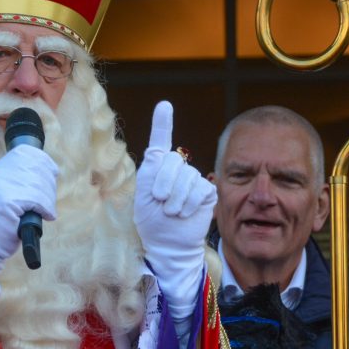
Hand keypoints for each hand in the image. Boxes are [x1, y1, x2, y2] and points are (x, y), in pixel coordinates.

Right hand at [0, 145, 57, 308]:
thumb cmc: (0, 224)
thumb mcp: (6, 194)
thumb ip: (21, 180)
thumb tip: (50, 170)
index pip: (27, 153)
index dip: (44, 163)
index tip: (52, 175)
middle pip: (37, 168)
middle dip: (49, 186)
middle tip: (49, 202)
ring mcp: (1, 187)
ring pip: (39, 184)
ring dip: (48, 200)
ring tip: (47, 211)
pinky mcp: (7, 202)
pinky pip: (37, 199)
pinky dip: (46, 209)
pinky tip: (46, 215)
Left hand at [134, 101, 216, 319]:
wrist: (168, 243)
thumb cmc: (151, 221)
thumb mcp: (142, 196)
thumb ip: (150, 172)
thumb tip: (158, 151)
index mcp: (156, 167)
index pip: (161, 140)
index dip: (163, 123)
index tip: (165, 105)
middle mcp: (176, 169)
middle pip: (173, 161)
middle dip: (164, 182)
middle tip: (159, 201)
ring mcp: (193, 179)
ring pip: (187, 176)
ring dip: (176, 197)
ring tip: (171, 212)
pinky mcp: (206, 190)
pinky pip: (200, 187)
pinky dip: (189, 202)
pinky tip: (184, 213)